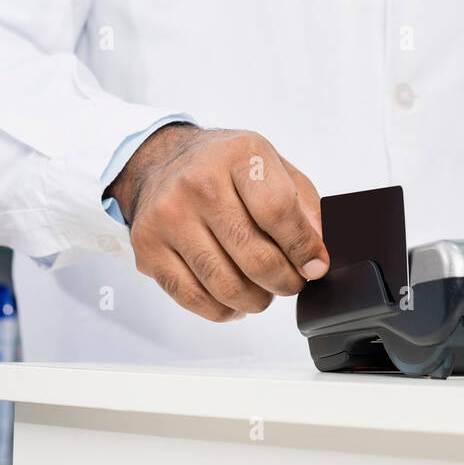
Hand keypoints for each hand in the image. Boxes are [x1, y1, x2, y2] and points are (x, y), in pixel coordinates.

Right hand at [109, 124, 328, 321]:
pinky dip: (223, 310)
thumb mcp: (270, 164)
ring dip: (256, 300)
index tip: (315, 265)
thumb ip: (303, 205)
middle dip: (285, 282)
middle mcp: (198, 182)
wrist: (160, 161)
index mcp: (238, 155)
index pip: (278, 211)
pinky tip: (232, 298)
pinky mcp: (147, 248)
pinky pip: (194, 299)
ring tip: (262, 290)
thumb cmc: (222, 166)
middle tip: (290, 282)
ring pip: (226, 286)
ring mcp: (168, 217)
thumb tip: (316, 255)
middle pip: (255, 257)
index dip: (304, 248)